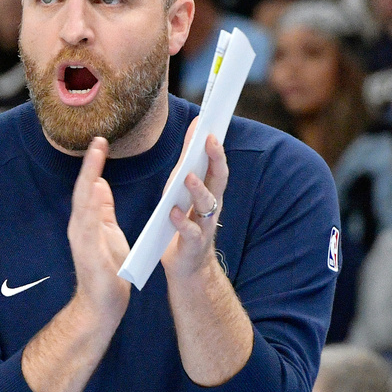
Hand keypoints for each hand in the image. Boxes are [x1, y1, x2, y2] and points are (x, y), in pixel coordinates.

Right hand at [68, 136, 130, 322]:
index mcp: (87, 221)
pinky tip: (95, 191)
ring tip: (96, 158)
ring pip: (83, 203)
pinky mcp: (88, 253)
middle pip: (83, 190)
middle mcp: (80, 226)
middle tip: (98, 141)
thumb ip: (102, 209)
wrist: (102, 305)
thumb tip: (99, 183)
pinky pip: (89, 225)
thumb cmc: (108, 271)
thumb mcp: (108, 232)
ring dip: (88, 179)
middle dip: (90, 165)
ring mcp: (81, 239)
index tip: (100, 142)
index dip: (93, 165)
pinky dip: (91, 207)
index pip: (89, 187)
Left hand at [161, 120, 227, 280]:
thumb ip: (187, 165)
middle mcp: (212, 207)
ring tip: (188, 176)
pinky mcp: (193, 245)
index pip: (216, 165)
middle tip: (209, 140)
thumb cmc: (183, 222)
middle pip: (218, 180)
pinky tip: (172, 212)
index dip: (214, 145)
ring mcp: (204, 226)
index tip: (209, 124)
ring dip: (198, 189)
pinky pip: (189, 232)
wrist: (189, 267)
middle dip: (215, 159)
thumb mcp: (183, 191)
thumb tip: (193, 132)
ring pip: (206, 205)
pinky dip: (181, 221)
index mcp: (210, 192)